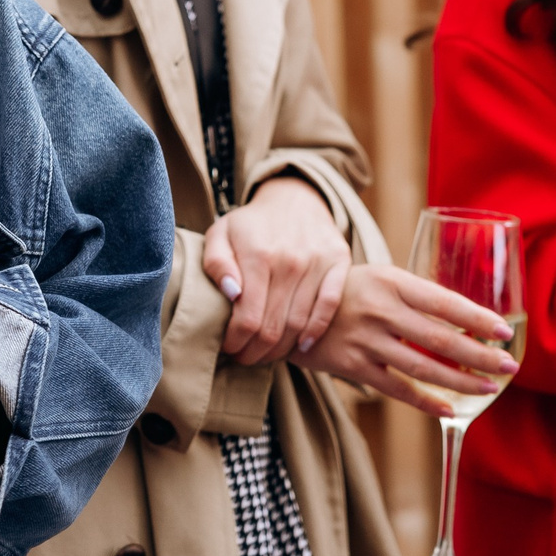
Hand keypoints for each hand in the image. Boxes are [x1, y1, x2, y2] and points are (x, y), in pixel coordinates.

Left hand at [203, 177, 350, 364]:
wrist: (293, 197)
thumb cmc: (251, 224)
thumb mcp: (221, 234)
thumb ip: (217, 263)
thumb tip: (232, 293)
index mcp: (258, 254)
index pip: (248, 318)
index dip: (236, 342)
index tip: (229, 347)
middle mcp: (290, 260)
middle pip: (273, 327)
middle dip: (255, 352)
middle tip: (245, 358)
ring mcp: (318, 262)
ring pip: (299, 324)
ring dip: (281, 348)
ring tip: (265, 354)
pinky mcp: (339, 263)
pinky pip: (329, 307)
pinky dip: (315, 331)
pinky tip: (301, 344)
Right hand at [292, 262, 520, 417]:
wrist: (289, 306)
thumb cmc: (347, 291)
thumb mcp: (379, 278)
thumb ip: (415, 296)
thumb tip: (469, 320)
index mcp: (391, 281)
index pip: (443, 301)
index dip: (477, 318)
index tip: (505, 331)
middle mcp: (379, 310)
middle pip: (439, 339)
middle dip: (479, 356)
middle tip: (509, 366)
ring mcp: (364, 340)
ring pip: (422, 368)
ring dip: (460, 381)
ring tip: (489, 389)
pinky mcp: (351, 365)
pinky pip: (396, 389)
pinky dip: (425, 402)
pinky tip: (449, 410)